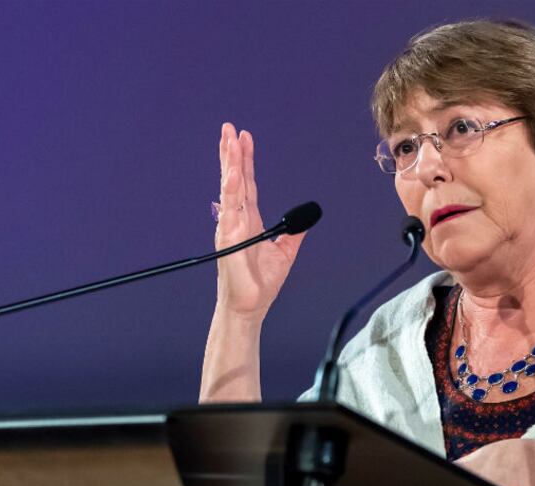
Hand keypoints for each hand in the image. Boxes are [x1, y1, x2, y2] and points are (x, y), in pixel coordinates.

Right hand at [214, 122, 306, 318]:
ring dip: (229, 163)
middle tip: (229, 128)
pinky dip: (231, 189)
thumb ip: (294, 232)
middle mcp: (236, 220)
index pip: (247, 184)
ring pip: (230, 187)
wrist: (250, 307)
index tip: (245, 139)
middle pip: (234, 179)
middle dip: (232, 153)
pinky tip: (232, 172)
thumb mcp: (285, 252)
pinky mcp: (228, 239)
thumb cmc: (260, 284)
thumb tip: (306, 218)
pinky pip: (230, 209)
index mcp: (248, 221)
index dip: (246, 161)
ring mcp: (230, 227)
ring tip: (228, 139)